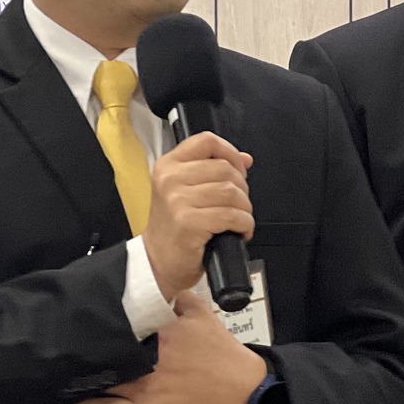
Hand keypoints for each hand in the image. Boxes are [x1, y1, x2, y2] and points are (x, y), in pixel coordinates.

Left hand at [70, 291, 266, 403]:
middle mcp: (146, 361)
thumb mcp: (201, 313)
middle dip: (85, 348)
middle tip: (64, 343)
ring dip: (83, 376)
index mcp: (158, 334)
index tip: (78, 320)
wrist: (241, 387)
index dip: (98, 323)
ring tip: (61, 370)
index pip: (120, 324)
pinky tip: (70, 400)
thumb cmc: (220, 350)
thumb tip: (154, 283)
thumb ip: (176, 296)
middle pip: (106, 352)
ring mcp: (143, 387)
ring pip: (104, 380)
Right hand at [142, 132, 254, 300]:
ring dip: (245, 209)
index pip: (207, 141)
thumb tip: (244, 159)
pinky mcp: (189, 223)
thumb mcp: (184, 191)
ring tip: (239, 219)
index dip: (231, 153)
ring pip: (232, 192)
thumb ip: (211, 169)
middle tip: (237, 204)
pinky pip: (232, 215)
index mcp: (168, 166)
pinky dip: (244, 224)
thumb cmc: (174, 228)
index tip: (238, 170)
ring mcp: (178, 201)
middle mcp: (170, 180)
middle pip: (225, 168)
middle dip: (242, 188)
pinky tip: (239, 231)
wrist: (158, 262)